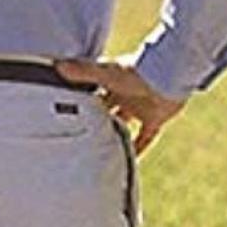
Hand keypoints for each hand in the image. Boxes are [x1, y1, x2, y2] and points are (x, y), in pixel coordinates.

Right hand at [56, 55, 183, 154]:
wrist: (169, 77)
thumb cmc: (138, 70)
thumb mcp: (106, 72)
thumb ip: (83, 72)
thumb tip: (57, 66)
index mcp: (111, 82)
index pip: (91, 91)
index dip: (79, 99)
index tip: (63, 110)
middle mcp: (124, 95)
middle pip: (105, 110)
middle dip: (93, 119)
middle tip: (77, 134)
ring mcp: (140, 108)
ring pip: (122, 124)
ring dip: (113, 133)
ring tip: (96, 150)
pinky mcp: (154, 119)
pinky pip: (143, 138)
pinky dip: (137, 149)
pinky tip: (128, 161)